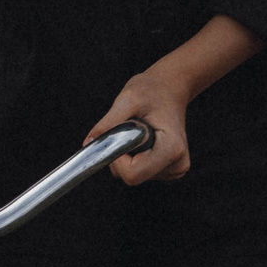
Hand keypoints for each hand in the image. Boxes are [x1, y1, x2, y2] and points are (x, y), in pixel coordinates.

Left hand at [85, 69, 194, 185]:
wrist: (169, 89)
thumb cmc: (152, 90)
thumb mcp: (128, 99)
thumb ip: (108, 123)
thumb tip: (89, 143)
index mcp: (172, 148)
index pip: (133, 174)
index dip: (116, 159)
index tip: (116, 137)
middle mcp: (177, 163)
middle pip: (132, 176)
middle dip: (121, 155)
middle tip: (129, 129)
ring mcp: (175, 169)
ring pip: (133, 175)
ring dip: (127, 155)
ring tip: (139, 131)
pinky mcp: (168, 170)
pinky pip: (138, 172)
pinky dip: (133, 157)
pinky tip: (143, 139)